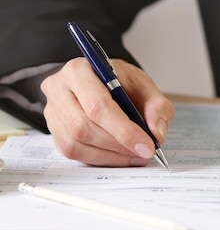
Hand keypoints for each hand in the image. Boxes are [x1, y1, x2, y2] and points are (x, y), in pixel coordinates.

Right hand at [41, 58, 174, 165]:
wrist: (104, 83)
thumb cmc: (122, 83)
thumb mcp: (146, 87)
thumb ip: (157, 107)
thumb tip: (156, 133)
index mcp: (80, 70)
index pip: (98, 105)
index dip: (124, 130)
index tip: (147, 146)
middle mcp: (59, 88)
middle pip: (83, 127)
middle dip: (118, 145)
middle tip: (144, 153)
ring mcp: (52, 111)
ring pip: (76, 143)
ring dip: (110, 155)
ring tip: (134, 156)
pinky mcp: (53, 130)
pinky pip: (72, 152)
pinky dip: (99, 158)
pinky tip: (118, 156)